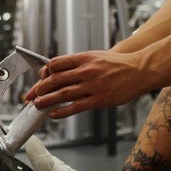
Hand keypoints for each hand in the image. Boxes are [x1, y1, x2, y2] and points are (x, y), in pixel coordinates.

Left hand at [26, 50, 148, 118]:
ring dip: (47, 100)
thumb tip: (55, 69)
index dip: (45, 71)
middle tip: (30, 94)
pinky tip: (54, 113)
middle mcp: (87, 71)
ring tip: (37, 104)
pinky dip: (63, 111)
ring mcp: (93, 86)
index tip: (39, 78)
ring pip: (63, 94)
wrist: (139, 69)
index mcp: (84, 58)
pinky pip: (77, 107)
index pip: (57, 63)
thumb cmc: (116, 64)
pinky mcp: (99, 100)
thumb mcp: (95, 56)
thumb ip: (76, 63)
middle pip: (56, 79)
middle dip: (40, 87)